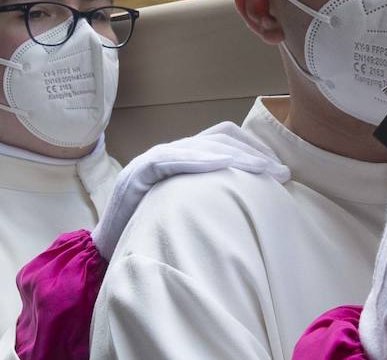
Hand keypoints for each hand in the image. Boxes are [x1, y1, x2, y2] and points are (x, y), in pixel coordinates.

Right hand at [92, 123, 288, 258]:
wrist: (108, 249)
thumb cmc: (150, 232)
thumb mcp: (186, 209)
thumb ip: (209, 197)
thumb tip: (250, 201)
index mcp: (181, 159)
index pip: (221, 138)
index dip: (252, 149)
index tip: (277, 170)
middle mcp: (167, 152)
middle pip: (217, 137)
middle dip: (252, 153)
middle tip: (279, 173)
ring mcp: (152, 160)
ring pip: (200, 145)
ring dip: (236, 156)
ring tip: (263, 170)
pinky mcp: (139, 173)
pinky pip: (173, 159)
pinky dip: (200, 159)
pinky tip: (225, 166)